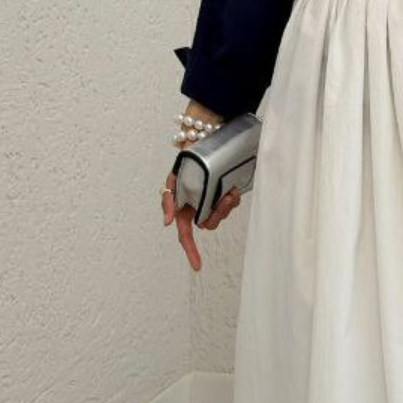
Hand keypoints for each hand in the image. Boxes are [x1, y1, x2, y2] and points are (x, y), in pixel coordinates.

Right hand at [162, 102, 242, 271]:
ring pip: (221, 214)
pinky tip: (233, 187)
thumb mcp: (174, 178)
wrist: (205, 136)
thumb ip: (169, 200)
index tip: (197, 266)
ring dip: (227, 205)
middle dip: (218, 215)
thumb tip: (169, 223)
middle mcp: (198, 204)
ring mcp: (213, 197)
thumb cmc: (187, 157)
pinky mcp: (226, 189)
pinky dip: (232, 198)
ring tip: (230, 190)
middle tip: (225, 199)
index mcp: (184, 205)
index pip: (186, 234)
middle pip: (209, 224)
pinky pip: (231, 203)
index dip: (190, 251)